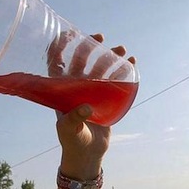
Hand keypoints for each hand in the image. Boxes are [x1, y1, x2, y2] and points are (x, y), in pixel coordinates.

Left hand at [55, 35, 135, 177]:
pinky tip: (131, 62)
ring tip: (121, 50)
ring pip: (100, 67)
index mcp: (61, 90)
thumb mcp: (69, 130)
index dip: (60, 46)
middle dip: (90, 45)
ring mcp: (92, 91)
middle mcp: (76, 86)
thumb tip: (86, 107)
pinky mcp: (107, 98)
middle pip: (81, 59)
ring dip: (110, 56)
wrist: (87, 153)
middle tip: (100, 36)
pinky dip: (123, 70)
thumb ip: (73, 119)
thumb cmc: (73, 141)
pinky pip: (115, 80)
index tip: (69, 34)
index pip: (56, 62)